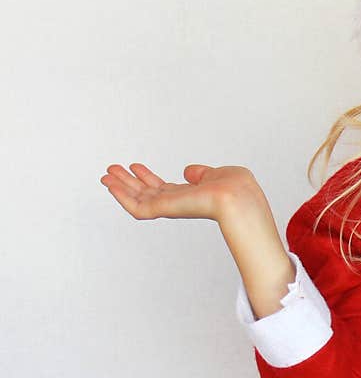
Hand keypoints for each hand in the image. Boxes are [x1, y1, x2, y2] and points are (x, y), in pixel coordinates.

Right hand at [99, 163, 265, 222]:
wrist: (237, 197)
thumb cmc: (237, 188)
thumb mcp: (219, 174)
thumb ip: (202, 174)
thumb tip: (189, 172)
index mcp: (191, 195)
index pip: (163, 188)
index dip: (147, 177)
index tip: (135, 166)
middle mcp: (179, 203)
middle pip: (146, 193)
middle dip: (128, 182)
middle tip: (111, 170)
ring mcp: (171, 208)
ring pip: (138, 200)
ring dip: (120, 187)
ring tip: (106, 175)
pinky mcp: (164, 211)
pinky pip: (136, 208)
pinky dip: (122, 197)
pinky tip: (111, 185)